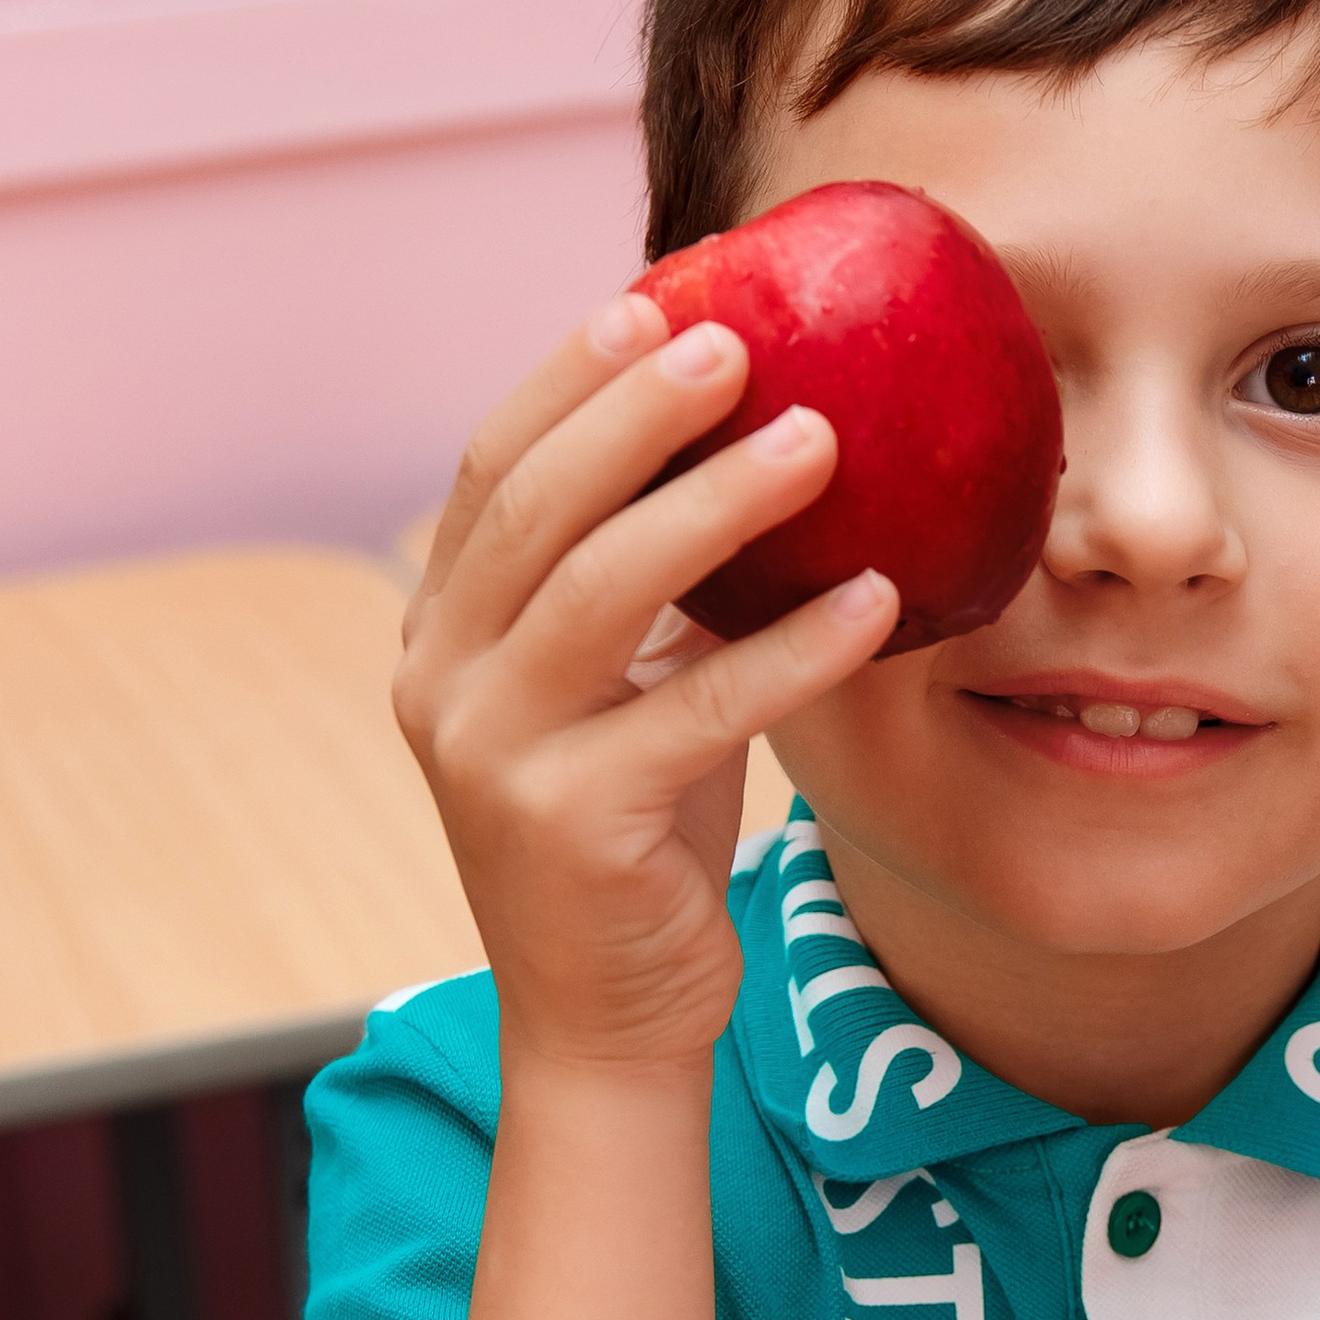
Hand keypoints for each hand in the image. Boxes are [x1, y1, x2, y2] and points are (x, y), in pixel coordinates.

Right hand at [395, 292, 898, 1074]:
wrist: (610, 1020)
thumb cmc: (640, 837)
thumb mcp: (629, 689)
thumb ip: (647, 587)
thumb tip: (758, 437)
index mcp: (444, 630)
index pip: (494, 470)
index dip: (569, 379)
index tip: (654, 299)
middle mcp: (443, 680)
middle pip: (538, 505)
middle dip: (638, 410)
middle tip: (740, 340)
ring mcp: (492, 753)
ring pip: (604, 590)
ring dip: (719, 502)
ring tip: (821, 439)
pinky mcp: (567, 823)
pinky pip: (696, 710)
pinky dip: (791, 648)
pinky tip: (875, 598)